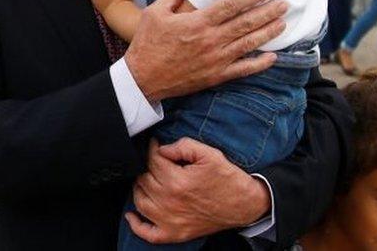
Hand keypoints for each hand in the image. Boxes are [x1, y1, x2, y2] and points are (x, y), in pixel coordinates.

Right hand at [125, 0, 286, 101]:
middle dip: (267, 12)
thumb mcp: (154, 13)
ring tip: (283, 23)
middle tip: (284, 4)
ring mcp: (216, 60)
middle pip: (246, 23)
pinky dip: (259, 64)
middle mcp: (211, 40)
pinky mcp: (216, 75)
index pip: (231, 5)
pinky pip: (243, 70)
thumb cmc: (147, 45)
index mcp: (198, 23)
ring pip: (249, 44)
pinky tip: (273, 57)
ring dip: (268, 33)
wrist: (142, 79)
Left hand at [127, 138, 270, 243]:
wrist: (244, 204)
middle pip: (144, 179)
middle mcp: (169, 203)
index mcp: (177, 182)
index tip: (155, 144)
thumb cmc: (227, 179)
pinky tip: (132, 214)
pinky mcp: (174, 234)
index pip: (153, 161)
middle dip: (147, 166)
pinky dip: (136, 224)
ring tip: (148, 178)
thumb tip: (163, 148)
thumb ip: (184, 146)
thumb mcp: (209, 154)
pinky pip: (146, 233)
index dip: (153, 149)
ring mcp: (170, 221)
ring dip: (139, 187)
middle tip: (156, 161)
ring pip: (140, 201)